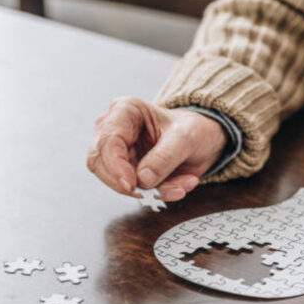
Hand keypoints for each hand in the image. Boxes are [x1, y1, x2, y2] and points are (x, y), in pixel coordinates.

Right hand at [87, 97, 226, 200]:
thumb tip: (142, 179)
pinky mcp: (129, 171)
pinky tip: (181, 186)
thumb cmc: (192, 129)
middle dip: (125, 183)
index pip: (107, 141)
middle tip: (151, 193)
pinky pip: (136, 190)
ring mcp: (120, 153)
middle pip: (99, 163)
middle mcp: (116, 130)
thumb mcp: (186, 138)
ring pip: (117, 181)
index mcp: (124, 111)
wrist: (204, 139)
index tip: (132, 184)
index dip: (115, 166)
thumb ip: (165, 157)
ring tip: (181, 186)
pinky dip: (159, 192)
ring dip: (151, 190)